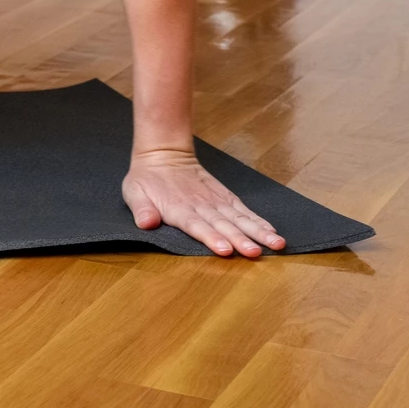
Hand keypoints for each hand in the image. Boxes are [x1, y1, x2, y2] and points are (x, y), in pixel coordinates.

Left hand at [123, 149, 285, 257]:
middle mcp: (200, 205)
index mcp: (177, 208)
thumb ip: (141, 209)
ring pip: (238, 218)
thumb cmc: (147, 179)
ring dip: (257, 232)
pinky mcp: (225, 197)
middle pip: (222, 224)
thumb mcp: (134, 192)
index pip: (195, 225)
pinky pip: (243, 210)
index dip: (210, 237)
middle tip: (255, 252)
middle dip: (240, 239)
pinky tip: (272, 232)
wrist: (163, 155)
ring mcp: (215, 201)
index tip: (225, 249)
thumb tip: (146, 223)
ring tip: (275, 244)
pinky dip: (258, 220)